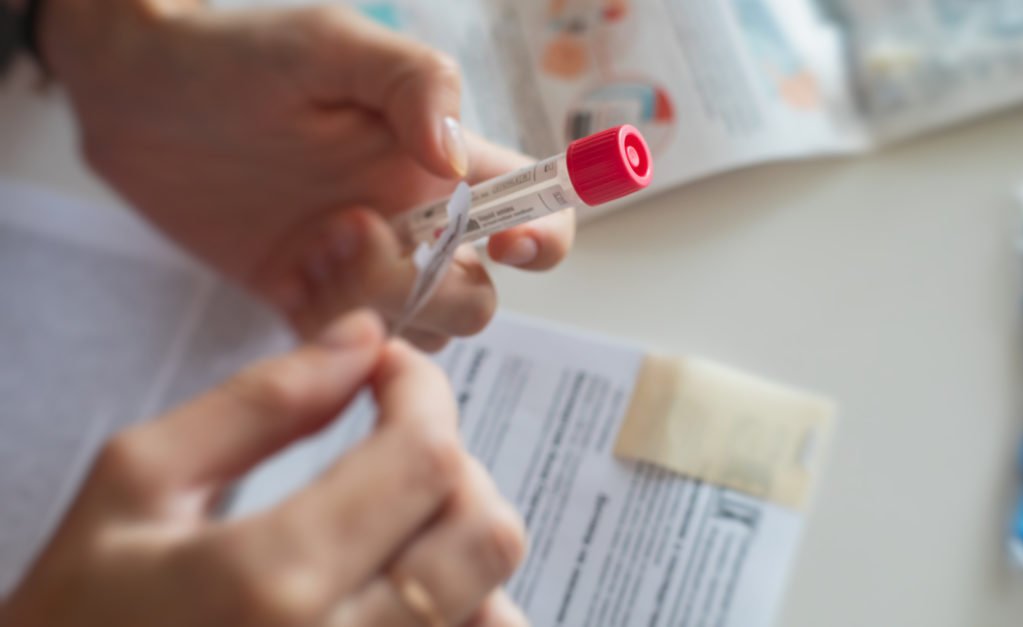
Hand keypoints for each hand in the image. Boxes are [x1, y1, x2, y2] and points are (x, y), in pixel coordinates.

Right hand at [0, 311, 527, 626]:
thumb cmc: (77, 615)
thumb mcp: (136, 486)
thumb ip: (258, 405)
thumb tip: (362, 338)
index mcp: (271, 579)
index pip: (424, 457)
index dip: (424, 391)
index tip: (393, 371)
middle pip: (484, 533)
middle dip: (453, 463)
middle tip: (391, 445)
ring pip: (497, 607)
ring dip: (462, 542)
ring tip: (390, 523)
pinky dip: (463, 608)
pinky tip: (395, 587)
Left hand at [39, 0, 574, 345]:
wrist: (138, 98)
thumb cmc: (240, 53)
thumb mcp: (334, 45)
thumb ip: (415, 84)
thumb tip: (458, 160)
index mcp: (442, 161)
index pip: (534, 208)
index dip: (543, 237)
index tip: (505, 243)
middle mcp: (416, 220)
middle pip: (479, 295)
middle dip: (436, 288)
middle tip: (357, 230)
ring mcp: (363, 267)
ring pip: (420, 332)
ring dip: (376, 307)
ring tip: (312, 245)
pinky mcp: (310, 300)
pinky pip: (350, 349)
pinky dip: (332, 334)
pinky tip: (288, 276)